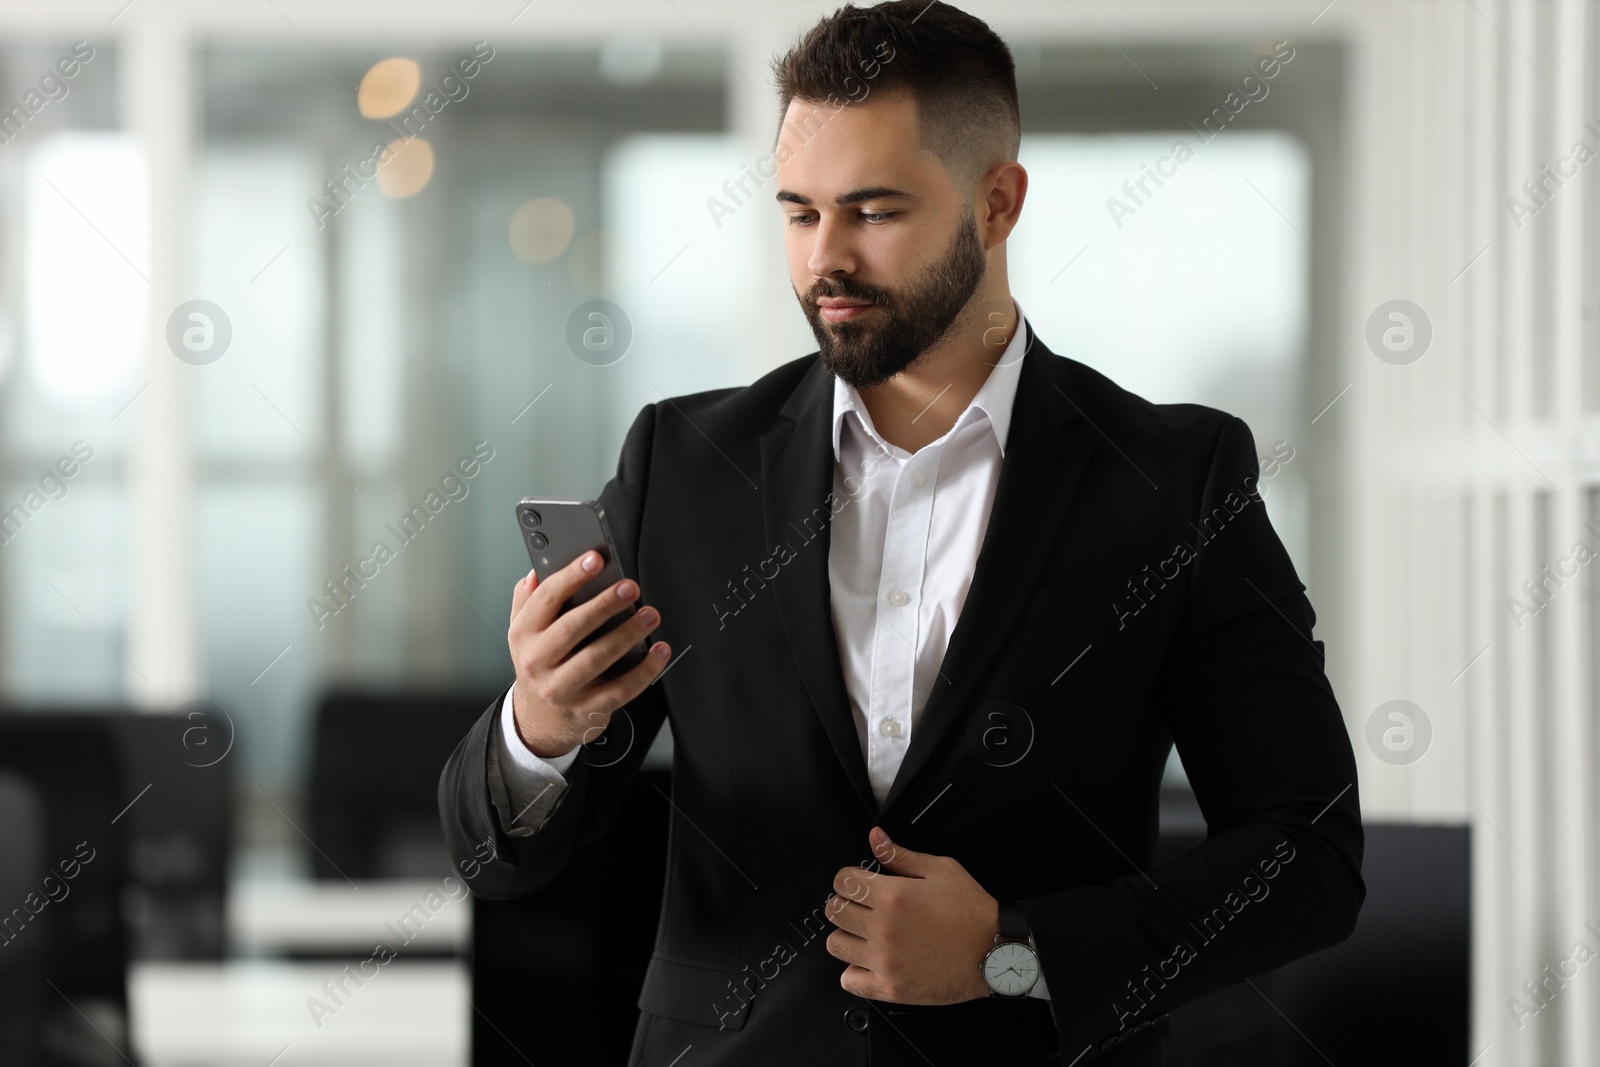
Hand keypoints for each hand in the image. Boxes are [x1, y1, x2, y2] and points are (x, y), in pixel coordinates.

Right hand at [507, 550, 669, 757]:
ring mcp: (562, 688)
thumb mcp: (523, 633)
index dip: (571, 576)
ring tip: (650, 615)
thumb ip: (528, 600)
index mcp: (524, 635)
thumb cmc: (540, 666)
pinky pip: (621, 690)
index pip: (546, 599)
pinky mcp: (587, 709)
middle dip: (604, 604)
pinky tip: (658, 651)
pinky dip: (644, 670)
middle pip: (573, 628)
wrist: (539, 720)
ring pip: (597, 658)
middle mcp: (538, 662)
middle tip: (630, 587)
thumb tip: (536, 572)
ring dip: (628, 634)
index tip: (595, 559)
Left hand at [824, 826, 998, 1003]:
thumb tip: (876, 838)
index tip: (859, 884)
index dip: (849, 878)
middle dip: (845, 903)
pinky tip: (870, 961)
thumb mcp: (941, 870)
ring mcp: (885, 961)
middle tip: (863, 906)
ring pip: (836, 945)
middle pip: (833, 911)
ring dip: (847, 936)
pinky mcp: (891, 988)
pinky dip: (854, 971)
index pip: (842, 881)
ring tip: (866, 934)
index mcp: (893, 896)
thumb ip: (901, 855)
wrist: (996, 951)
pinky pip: (849, 981)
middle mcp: (883, 928)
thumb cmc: (971, 912)